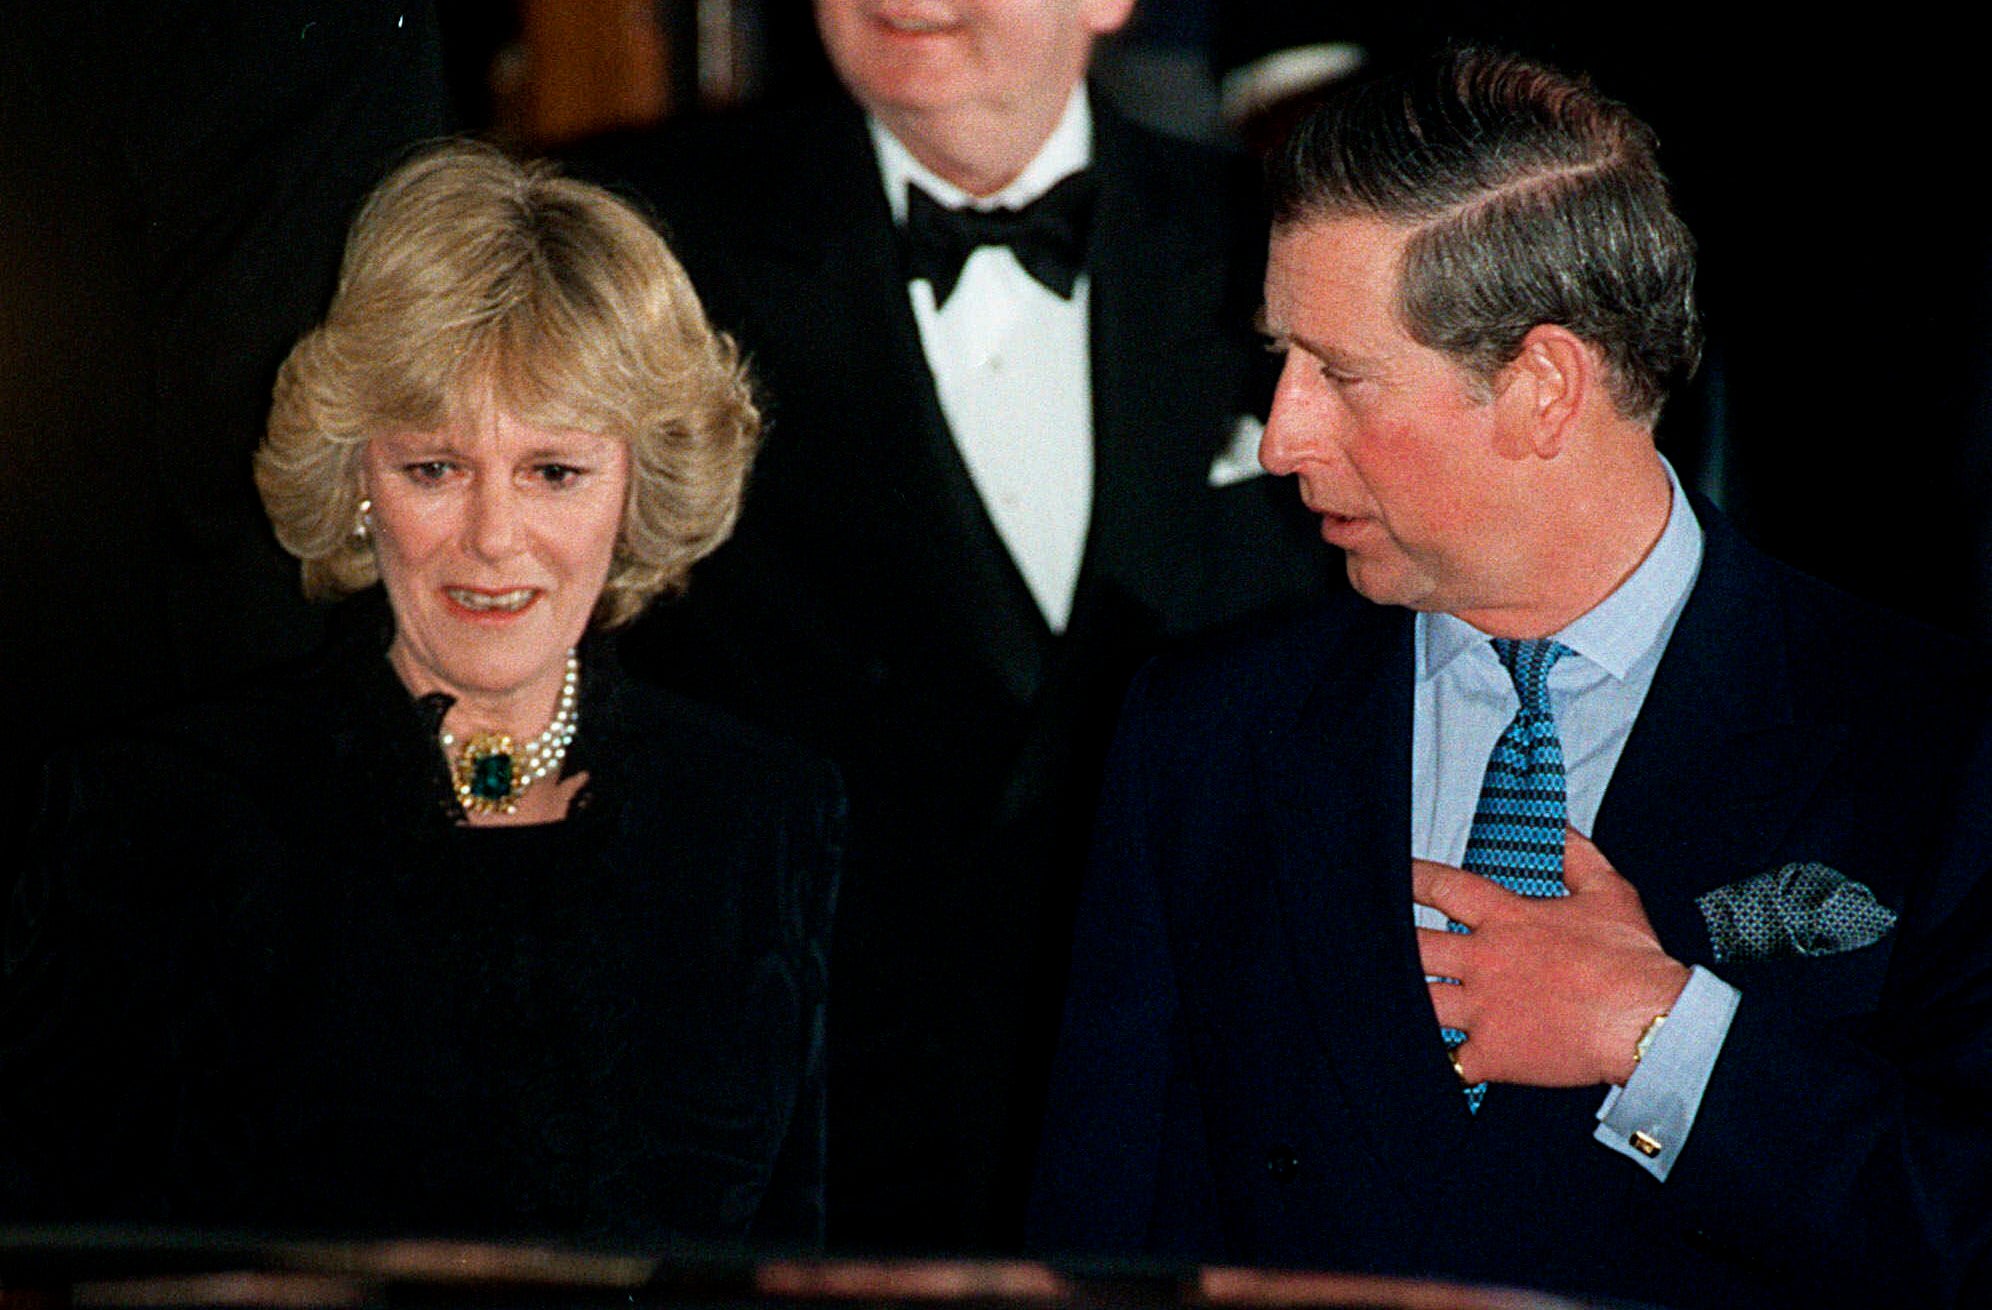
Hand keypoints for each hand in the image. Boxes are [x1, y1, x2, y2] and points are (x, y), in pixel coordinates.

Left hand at [1415, 827, 1689, 1087]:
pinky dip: (1441, 1057)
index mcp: (1508, 919)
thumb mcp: (1608, 891)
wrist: (1649, 1019)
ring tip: (1399, 997)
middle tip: (1386, 944)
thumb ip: (1576, 855)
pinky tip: (1435, 1053)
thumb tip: (1558, 828)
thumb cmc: (1631, 961)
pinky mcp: (1492, 1053)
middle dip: (1399, 945)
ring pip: (1421, 1000)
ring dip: (1411, 998)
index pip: (1443, 888)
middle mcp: (1486, 960)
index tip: (1397, 879)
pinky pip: (1449, 1059)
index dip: (1413, 880)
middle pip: (1416, 947)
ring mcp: (1483, 1008)